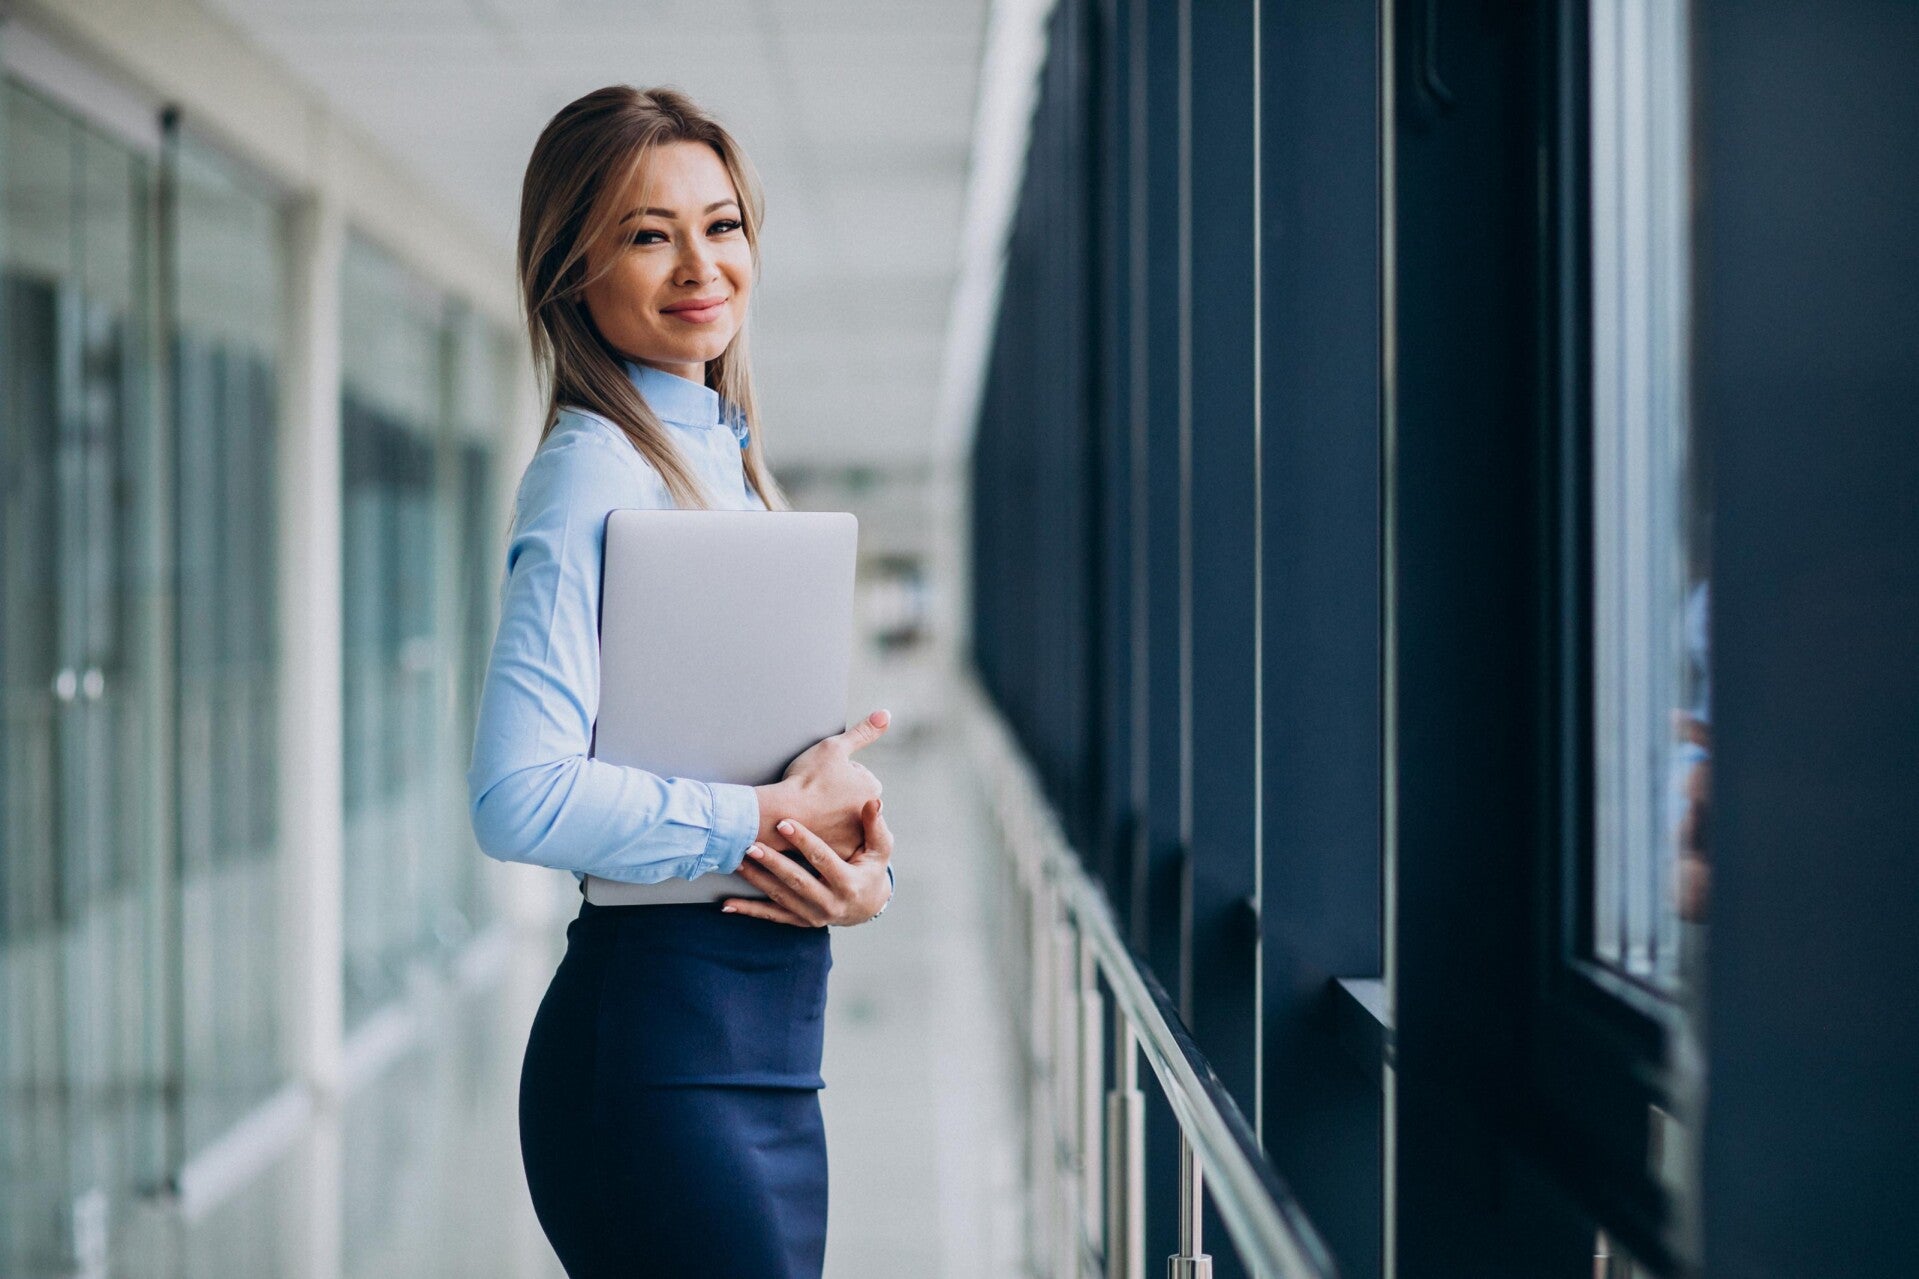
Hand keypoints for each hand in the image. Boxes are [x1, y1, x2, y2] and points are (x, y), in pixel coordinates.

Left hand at [722, 799, 893, 927]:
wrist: (868, 906)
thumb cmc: (872, 868)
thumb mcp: (881, 848)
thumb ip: (875, 825)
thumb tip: (873, 801)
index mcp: (849, 884)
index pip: (823, 860)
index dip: (803, 841)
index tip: (783, 822)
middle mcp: (830, 904)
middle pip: (796, 881)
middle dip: (772, 862)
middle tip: (750, 844)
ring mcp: (813, 916)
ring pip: (780, 898)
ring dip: (756, 880)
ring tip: (736, 860)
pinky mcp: (800, 922)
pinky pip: (771, 917)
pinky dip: (749, 910)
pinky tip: (727, 904)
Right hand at [753, 710, 887, 856]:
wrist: (780, 814)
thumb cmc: (806, 779)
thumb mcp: (834, 746)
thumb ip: (863, 731)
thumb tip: (885, 714)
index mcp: (871, 789)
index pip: (856, 776)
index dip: (836, 774)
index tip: (821, 778)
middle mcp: (868, 816)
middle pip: (852, 801)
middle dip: (837, 798)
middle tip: (814, 796)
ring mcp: (854, 838)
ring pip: (843, 822)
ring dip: (832, 818)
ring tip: (810, 813)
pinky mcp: (838, 854)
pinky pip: (833, 842)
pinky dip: (824, 836)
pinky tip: (810, 830)